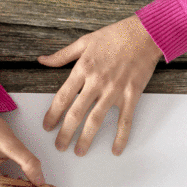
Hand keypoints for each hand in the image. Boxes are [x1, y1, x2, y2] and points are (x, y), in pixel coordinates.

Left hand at [39, 15, 161, 156]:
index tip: (47, 127)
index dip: (53, 114)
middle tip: (59, 147)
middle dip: (66, 133)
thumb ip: (62, 55)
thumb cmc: (115, 35)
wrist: (144, 34)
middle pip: (76, 113)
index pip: (63, 97)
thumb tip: (42, 60)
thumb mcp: (84, 41)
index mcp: (83, 69)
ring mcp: (114, 90)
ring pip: (96, 120)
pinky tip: (115, 150)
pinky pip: (125, 121)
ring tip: (79, 152)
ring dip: (86, 139)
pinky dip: (120, 137)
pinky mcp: (131, 95)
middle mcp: (96, 82)